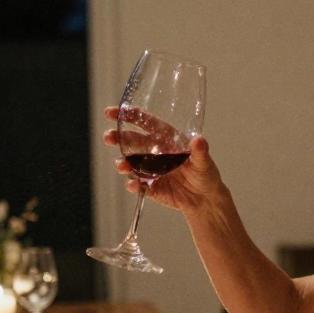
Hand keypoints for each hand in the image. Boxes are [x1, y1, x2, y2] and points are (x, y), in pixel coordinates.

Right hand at [104, 106, 223, 215]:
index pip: (144, 123)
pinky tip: (133, 185)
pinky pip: (137, 185)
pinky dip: (133, 185)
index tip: (112, 113)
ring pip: (129, 163)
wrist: (205, 199)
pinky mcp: (150, 187)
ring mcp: (150, 170)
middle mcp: (154, 152)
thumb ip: (200, 152)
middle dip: (117, 137)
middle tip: (108, 137)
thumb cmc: (206, 174)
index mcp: (166, 139)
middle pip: (130, 141)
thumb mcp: (205, 162)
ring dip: (122, 163)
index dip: (128, 116)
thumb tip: (199, 140)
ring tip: (123, 165)